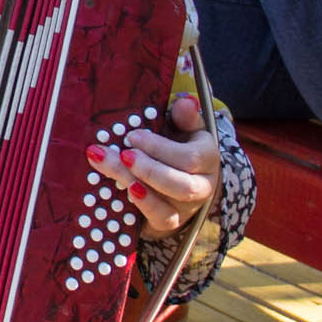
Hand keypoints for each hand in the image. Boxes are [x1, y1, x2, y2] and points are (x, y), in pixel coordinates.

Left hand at [91, 86, 221, 239]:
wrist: (179, 180)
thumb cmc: (177, 146)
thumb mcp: (183, 128)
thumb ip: (184, 116)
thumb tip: (187, 101)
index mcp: (208, 157)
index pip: (190, 157)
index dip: (160, 148)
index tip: (132, 136)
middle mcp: (202, 185)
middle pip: (181, 184)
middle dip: (150, 169)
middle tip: (123, 153)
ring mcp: (187, 206)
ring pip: (167, 202)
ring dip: (138, 183)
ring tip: (114, 166)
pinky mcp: (171, 220)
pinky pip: (160, 218)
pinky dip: (143, 205)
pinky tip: (126, 190)